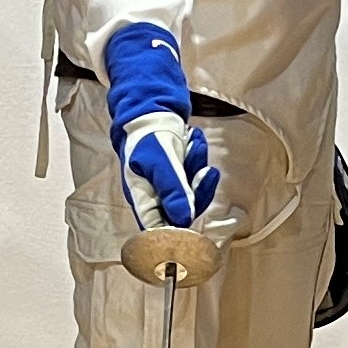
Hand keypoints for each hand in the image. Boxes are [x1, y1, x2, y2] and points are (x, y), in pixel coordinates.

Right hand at [101, 22, 218, 230]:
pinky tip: (192, 141)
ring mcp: (169, 188)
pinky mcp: (180, 178)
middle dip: (197, 190)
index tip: (195, 236)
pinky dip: (198, 160)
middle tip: (204, 171)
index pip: (158, 231)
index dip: (176, 238)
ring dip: (198, 169)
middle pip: (183, 214)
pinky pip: (196, 178)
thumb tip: (183, 219)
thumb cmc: (147, 136)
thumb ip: (172, 190)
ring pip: (193, 194)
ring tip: (193, 144)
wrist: (151, 110)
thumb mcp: (159, 162)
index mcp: (143, 200)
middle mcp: (156, 198)